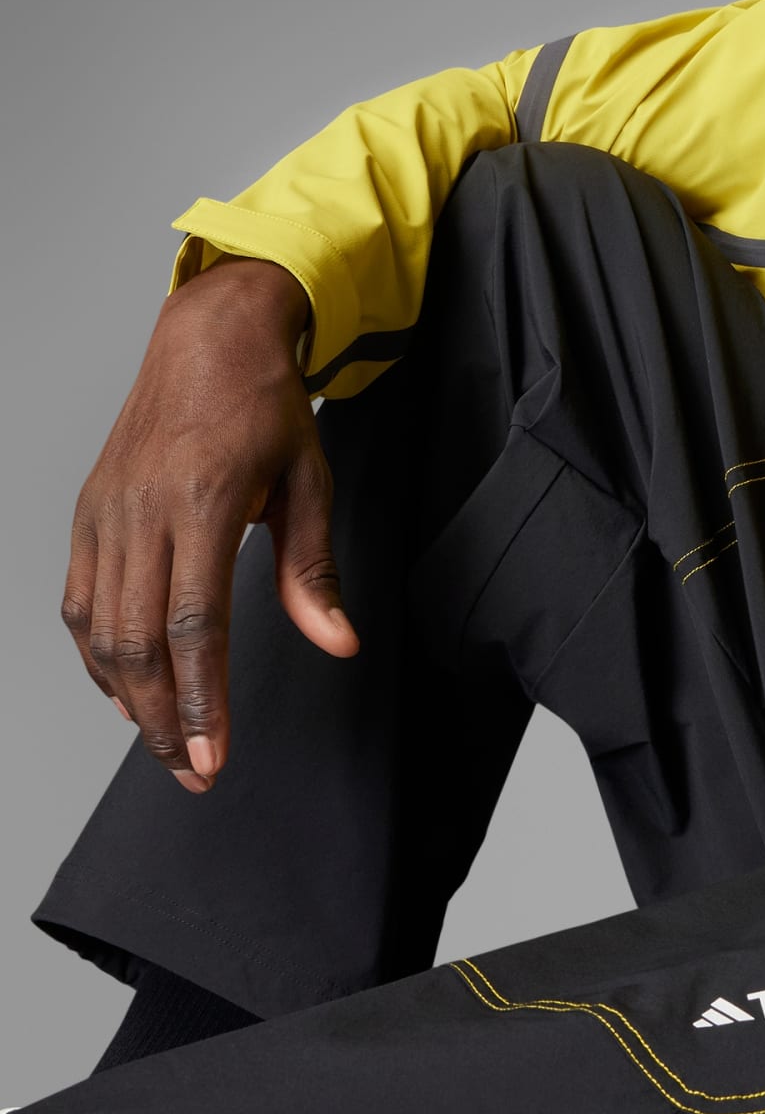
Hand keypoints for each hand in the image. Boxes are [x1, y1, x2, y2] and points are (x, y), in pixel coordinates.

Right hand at [62, 256, 357, 790]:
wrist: (207, 341)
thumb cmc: (264, 408)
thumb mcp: (310, 479)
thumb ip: (314, 569)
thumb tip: (337, 644)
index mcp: (202, 502)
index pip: (195, 624)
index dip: (202, 701)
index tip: (214, 758)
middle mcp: (141, 512)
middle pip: (138, 644)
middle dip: (163, 721)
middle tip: (195, 772)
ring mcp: (104, 515)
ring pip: (99, 632)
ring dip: (130, 700)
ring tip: (169, 743)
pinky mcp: (87, 516)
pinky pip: (79, 605)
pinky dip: (99, 657)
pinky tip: (130, 688)